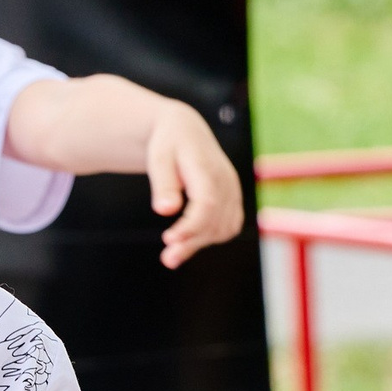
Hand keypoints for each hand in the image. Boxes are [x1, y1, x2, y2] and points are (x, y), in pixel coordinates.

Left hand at [147, 101, 243, 268]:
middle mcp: (226, 180)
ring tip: (172, 256)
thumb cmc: (168, 144)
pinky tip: (189, 243)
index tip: (169, 239)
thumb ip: (163, 184)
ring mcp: (233, 190)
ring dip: (199, 244)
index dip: (191, 226)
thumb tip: (165, 211)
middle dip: (191, 243)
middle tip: (167, 259)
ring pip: (223, 227)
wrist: (186, 131)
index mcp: (207, 167)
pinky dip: (211, 238)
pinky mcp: (233, 199)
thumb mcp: (158, 158)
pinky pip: (229, 225)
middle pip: (215, 220)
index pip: (207, 203)